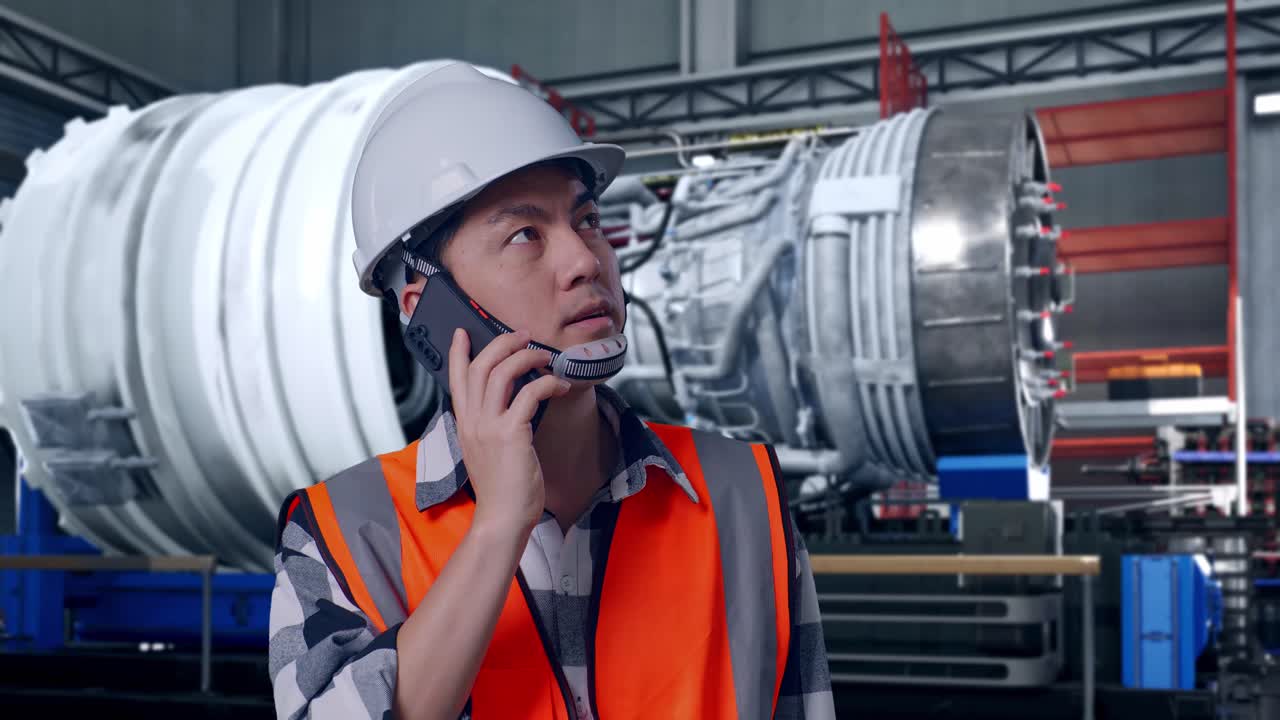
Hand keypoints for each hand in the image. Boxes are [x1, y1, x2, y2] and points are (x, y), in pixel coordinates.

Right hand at [448, 327, 570, 536]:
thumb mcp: (486, 452)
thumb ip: (490, 427)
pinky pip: (529, 394)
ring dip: (526, 357)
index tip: (463, 332)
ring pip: (502, 373)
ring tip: (545, 356)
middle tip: (524, 337)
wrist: (502, 518)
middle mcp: (472, 421)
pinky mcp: (511, 434)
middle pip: (481, 366)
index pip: (456, 379)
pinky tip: (561, 386)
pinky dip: (548, 383)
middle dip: (503, 344)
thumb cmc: (502, 489)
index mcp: (464, 425)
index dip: (459, 353)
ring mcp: (489, 427)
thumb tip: (510, 404)